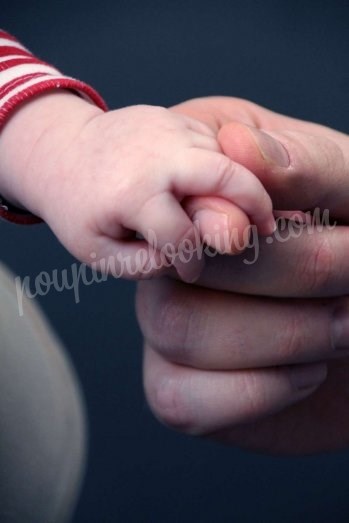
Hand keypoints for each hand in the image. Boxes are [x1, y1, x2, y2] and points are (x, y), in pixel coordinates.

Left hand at [0, 92, 274, 281]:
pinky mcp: (176, 120)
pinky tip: (225, 191)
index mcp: (132, 192)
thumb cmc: (80, 207)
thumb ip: (144, 264)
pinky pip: (217, 144)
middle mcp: (156, 154)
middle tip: (268, 228)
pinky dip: (230, 168)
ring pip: (229, 156)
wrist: (62, 150)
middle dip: (256, 204)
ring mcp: (169, 129)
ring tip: (252, 214)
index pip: (181, 234)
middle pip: (226, 175)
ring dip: (247, 185)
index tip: (190, 270)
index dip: (191, 260)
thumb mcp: (99, 251)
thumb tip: (187, 259)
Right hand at [138, 96, 348, 453]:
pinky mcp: (179, 385)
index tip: (305, 221)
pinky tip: (305, 372)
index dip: (233, 209)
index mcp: (201, 194)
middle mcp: (173, 259)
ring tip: (343, 326)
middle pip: (182, 266)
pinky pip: (176, 398)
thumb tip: (240, 145)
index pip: (183, 193)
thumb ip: (307, 165)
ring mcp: (170, 322)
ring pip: (177, 331)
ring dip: (283, 335)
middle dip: (293, 274)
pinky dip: (255, 391)